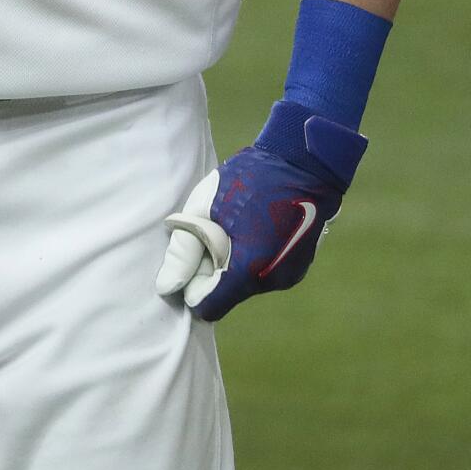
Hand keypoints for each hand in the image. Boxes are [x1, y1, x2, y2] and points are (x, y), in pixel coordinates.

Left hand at [155, 101, 367, 321]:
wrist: (303, 163)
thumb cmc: (250, 178)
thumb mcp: (205, 206)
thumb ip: (184, 250)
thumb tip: (167, 286)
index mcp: (247, 270)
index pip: (207, 306)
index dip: (192, 284)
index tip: (193, 254)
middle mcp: (271, 282)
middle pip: (226, 293)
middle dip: (213, 268)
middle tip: (215, 227)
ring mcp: (288, 276)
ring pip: (245, 283)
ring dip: (234, 262)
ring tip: (238, 222)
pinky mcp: (298, 267)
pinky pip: (264, 272)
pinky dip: (254, 257)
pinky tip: (257, 224)